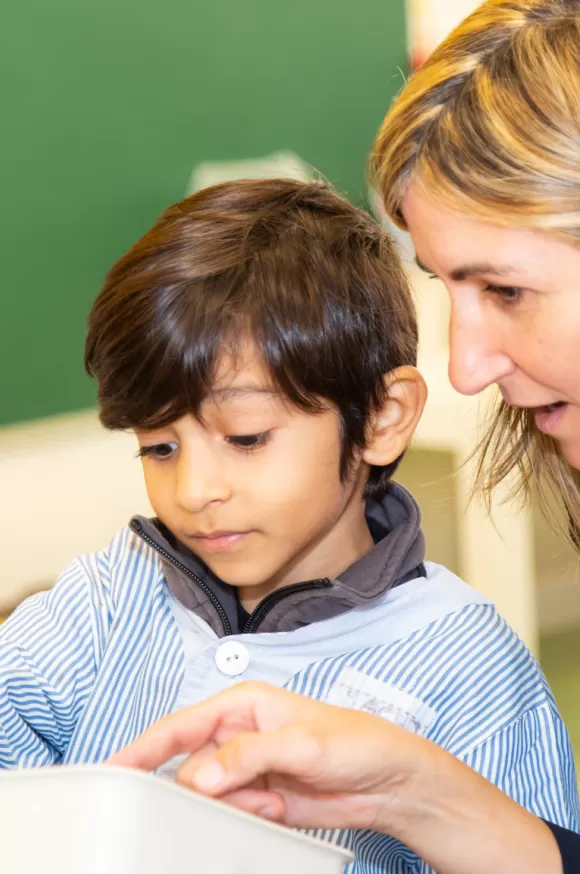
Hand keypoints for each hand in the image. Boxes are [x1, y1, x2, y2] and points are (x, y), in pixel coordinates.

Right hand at [109, 681, 418, 830]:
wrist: (389, 781)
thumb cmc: (355, 741)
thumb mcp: (303, 742)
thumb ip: (248, 755)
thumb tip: (201, 774)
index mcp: (243, 705)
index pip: (179, 726)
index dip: (142, 747)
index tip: (113, 770)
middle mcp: (239, 735)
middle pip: (190, 768)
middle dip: (206, 790)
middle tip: (245, 795)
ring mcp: (247, 768)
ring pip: (209, 796)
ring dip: (234, 806)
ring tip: (275, 799)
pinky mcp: (259, 796)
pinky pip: (231, 813)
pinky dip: (247, 818)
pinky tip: (278, 807)